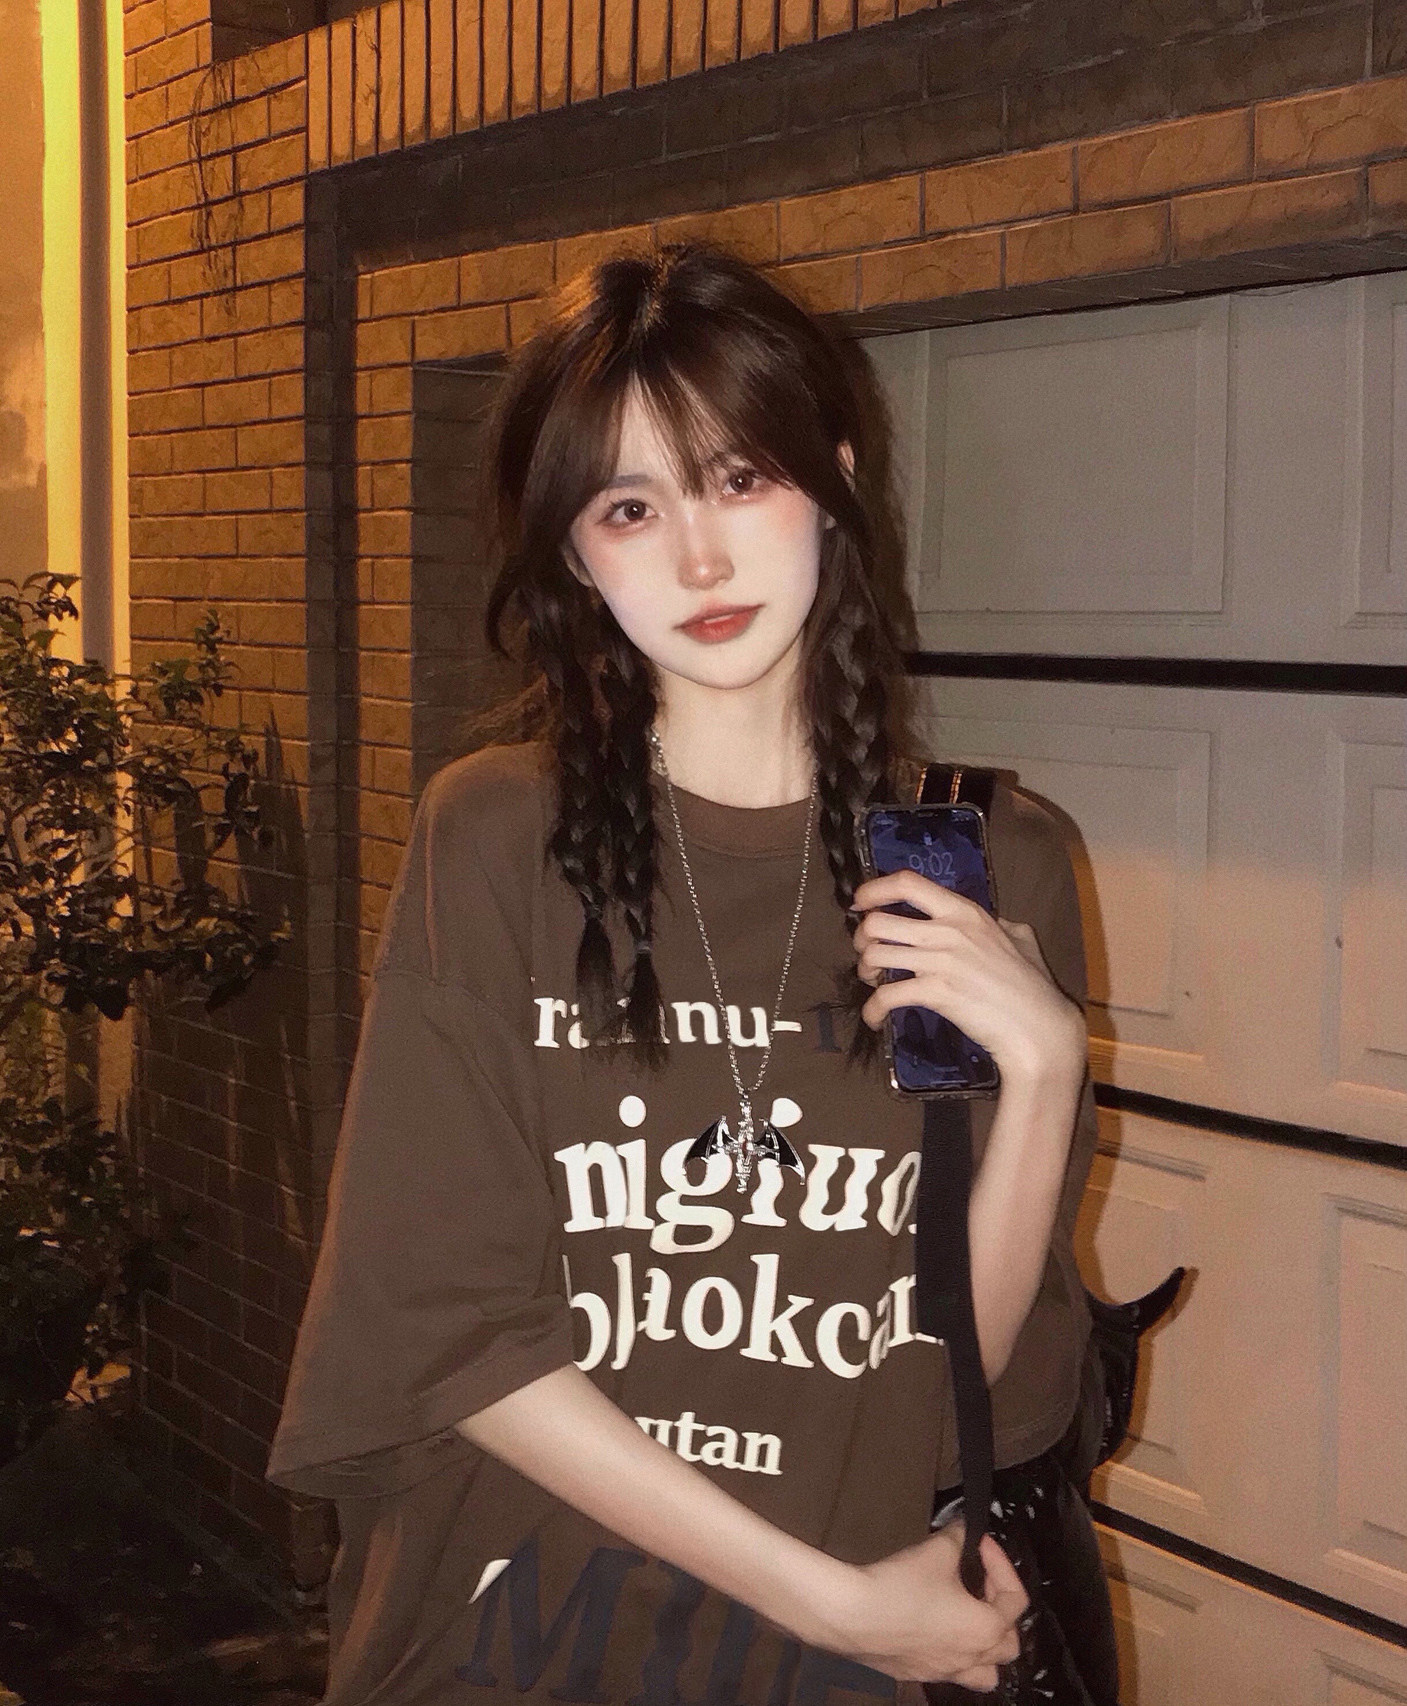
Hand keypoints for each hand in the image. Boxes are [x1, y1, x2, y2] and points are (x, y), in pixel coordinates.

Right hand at [822, 1525, 1026, 1688]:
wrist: (853, 1616)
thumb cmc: (900, 1587)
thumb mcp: (937, 1550)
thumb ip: (959, 1537)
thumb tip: (965, 1529)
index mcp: (985, 1629)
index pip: (1016, 1599)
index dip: (1002, 1564)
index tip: (980, 1544)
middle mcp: (971, 1658)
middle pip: (1008, 1644)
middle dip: (1001, 1610)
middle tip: (980, 1584)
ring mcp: (944, 1671)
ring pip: (985, 1674)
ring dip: (985, 1649)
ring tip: (970, 1622)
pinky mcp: (918, 1675)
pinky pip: (950, 1673)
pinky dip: (953, 1656)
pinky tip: (934, 1631)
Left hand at [852, 870, 1085, 1085]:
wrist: (1038, 1029)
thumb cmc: (1033, 987)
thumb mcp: (1021, 939)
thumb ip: (1001, 925)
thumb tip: (995, 922)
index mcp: (965, 912)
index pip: (909, 883)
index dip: (875, 889)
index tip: (860, 902)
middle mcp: (949, 930)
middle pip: (878, 921)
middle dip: (862, 938)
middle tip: (868, 954)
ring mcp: (941, 961)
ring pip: (875, 955)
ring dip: (865, 971)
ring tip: (874, 983)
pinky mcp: (935, 993)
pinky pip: (886, 995)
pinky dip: (872, 1009)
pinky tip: (875, 1019)